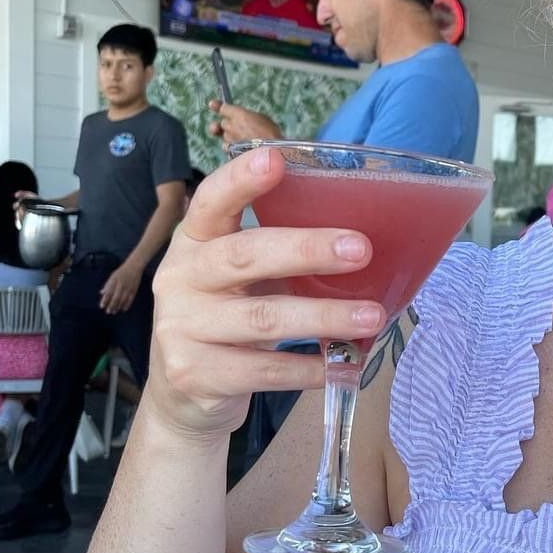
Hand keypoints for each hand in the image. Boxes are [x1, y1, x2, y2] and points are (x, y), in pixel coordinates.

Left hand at [99, 260, 143, 313]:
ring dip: (118, 307)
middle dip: (111, 306)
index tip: (102, 306)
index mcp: (114, 281)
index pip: (108, 293)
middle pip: (115, 298)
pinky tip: (123, 309)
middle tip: (108, 311)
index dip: (104, 300)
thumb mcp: (112, 276)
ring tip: (114, 311)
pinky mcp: (134, 290)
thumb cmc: (121, 272)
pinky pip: (130, 300)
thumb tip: (101, 293)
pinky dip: (127, 305)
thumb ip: (107, 285)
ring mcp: (128, 288)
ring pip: (122, 300)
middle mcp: (121, 285)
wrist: (134, 267)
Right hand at [145, 145, 384, 437]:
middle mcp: (180, 278)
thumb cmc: (228, 318)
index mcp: (194, 241)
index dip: (240, 180)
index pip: (211, 201)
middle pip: (244, 255)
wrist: (182, 393)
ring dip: (324, 316)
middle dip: (306, 250)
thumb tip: (365, 239)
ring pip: (262, 318)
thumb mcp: (240, 278)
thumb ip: (280, 254)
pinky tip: (342, 364)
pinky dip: (308, 367)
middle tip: (362, 249)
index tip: (275, 159)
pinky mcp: (193, 374)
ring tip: (372, 316)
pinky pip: (262, 370)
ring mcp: (181, 327)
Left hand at [207, 99, 280, 145]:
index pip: (223, 108)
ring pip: (225, 137)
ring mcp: (229, 140)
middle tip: (233, 126)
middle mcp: (230, 126)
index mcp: (238, 114)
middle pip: (223, 123)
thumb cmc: (271, 134)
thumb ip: (250, 117)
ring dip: (230, 137)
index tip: (212, 104)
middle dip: (226, 124)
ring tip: (240, 139)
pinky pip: (228, 148)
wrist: (270, 153)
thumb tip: (246, 119)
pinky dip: (232, 147)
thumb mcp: (263, 119)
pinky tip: (240, 149)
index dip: (217, 106)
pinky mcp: (231, 151)